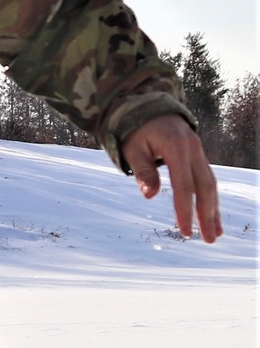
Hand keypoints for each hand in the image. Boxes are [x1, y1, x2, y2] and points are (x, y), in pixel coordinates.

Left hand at [122, 114, 221, 242]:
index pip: (183, 185)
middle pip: (204, 186)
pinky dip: (210, 198)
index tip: (185, 233)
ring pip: (210, 183)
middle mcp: (193, 149)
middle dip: (207, 215)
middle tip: (209, 240)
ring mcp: (198, 151)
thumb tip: (149, 196)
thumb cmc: (135, 130)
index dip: (185, 210)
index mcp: (176, 147)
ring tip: (215, 234)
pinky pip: (207, 178)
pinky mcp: (197, 155)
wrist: (148, 106)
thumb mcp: (132, 149)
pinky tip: (212, 216)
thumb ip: (143, 171)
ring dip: (213, 210)